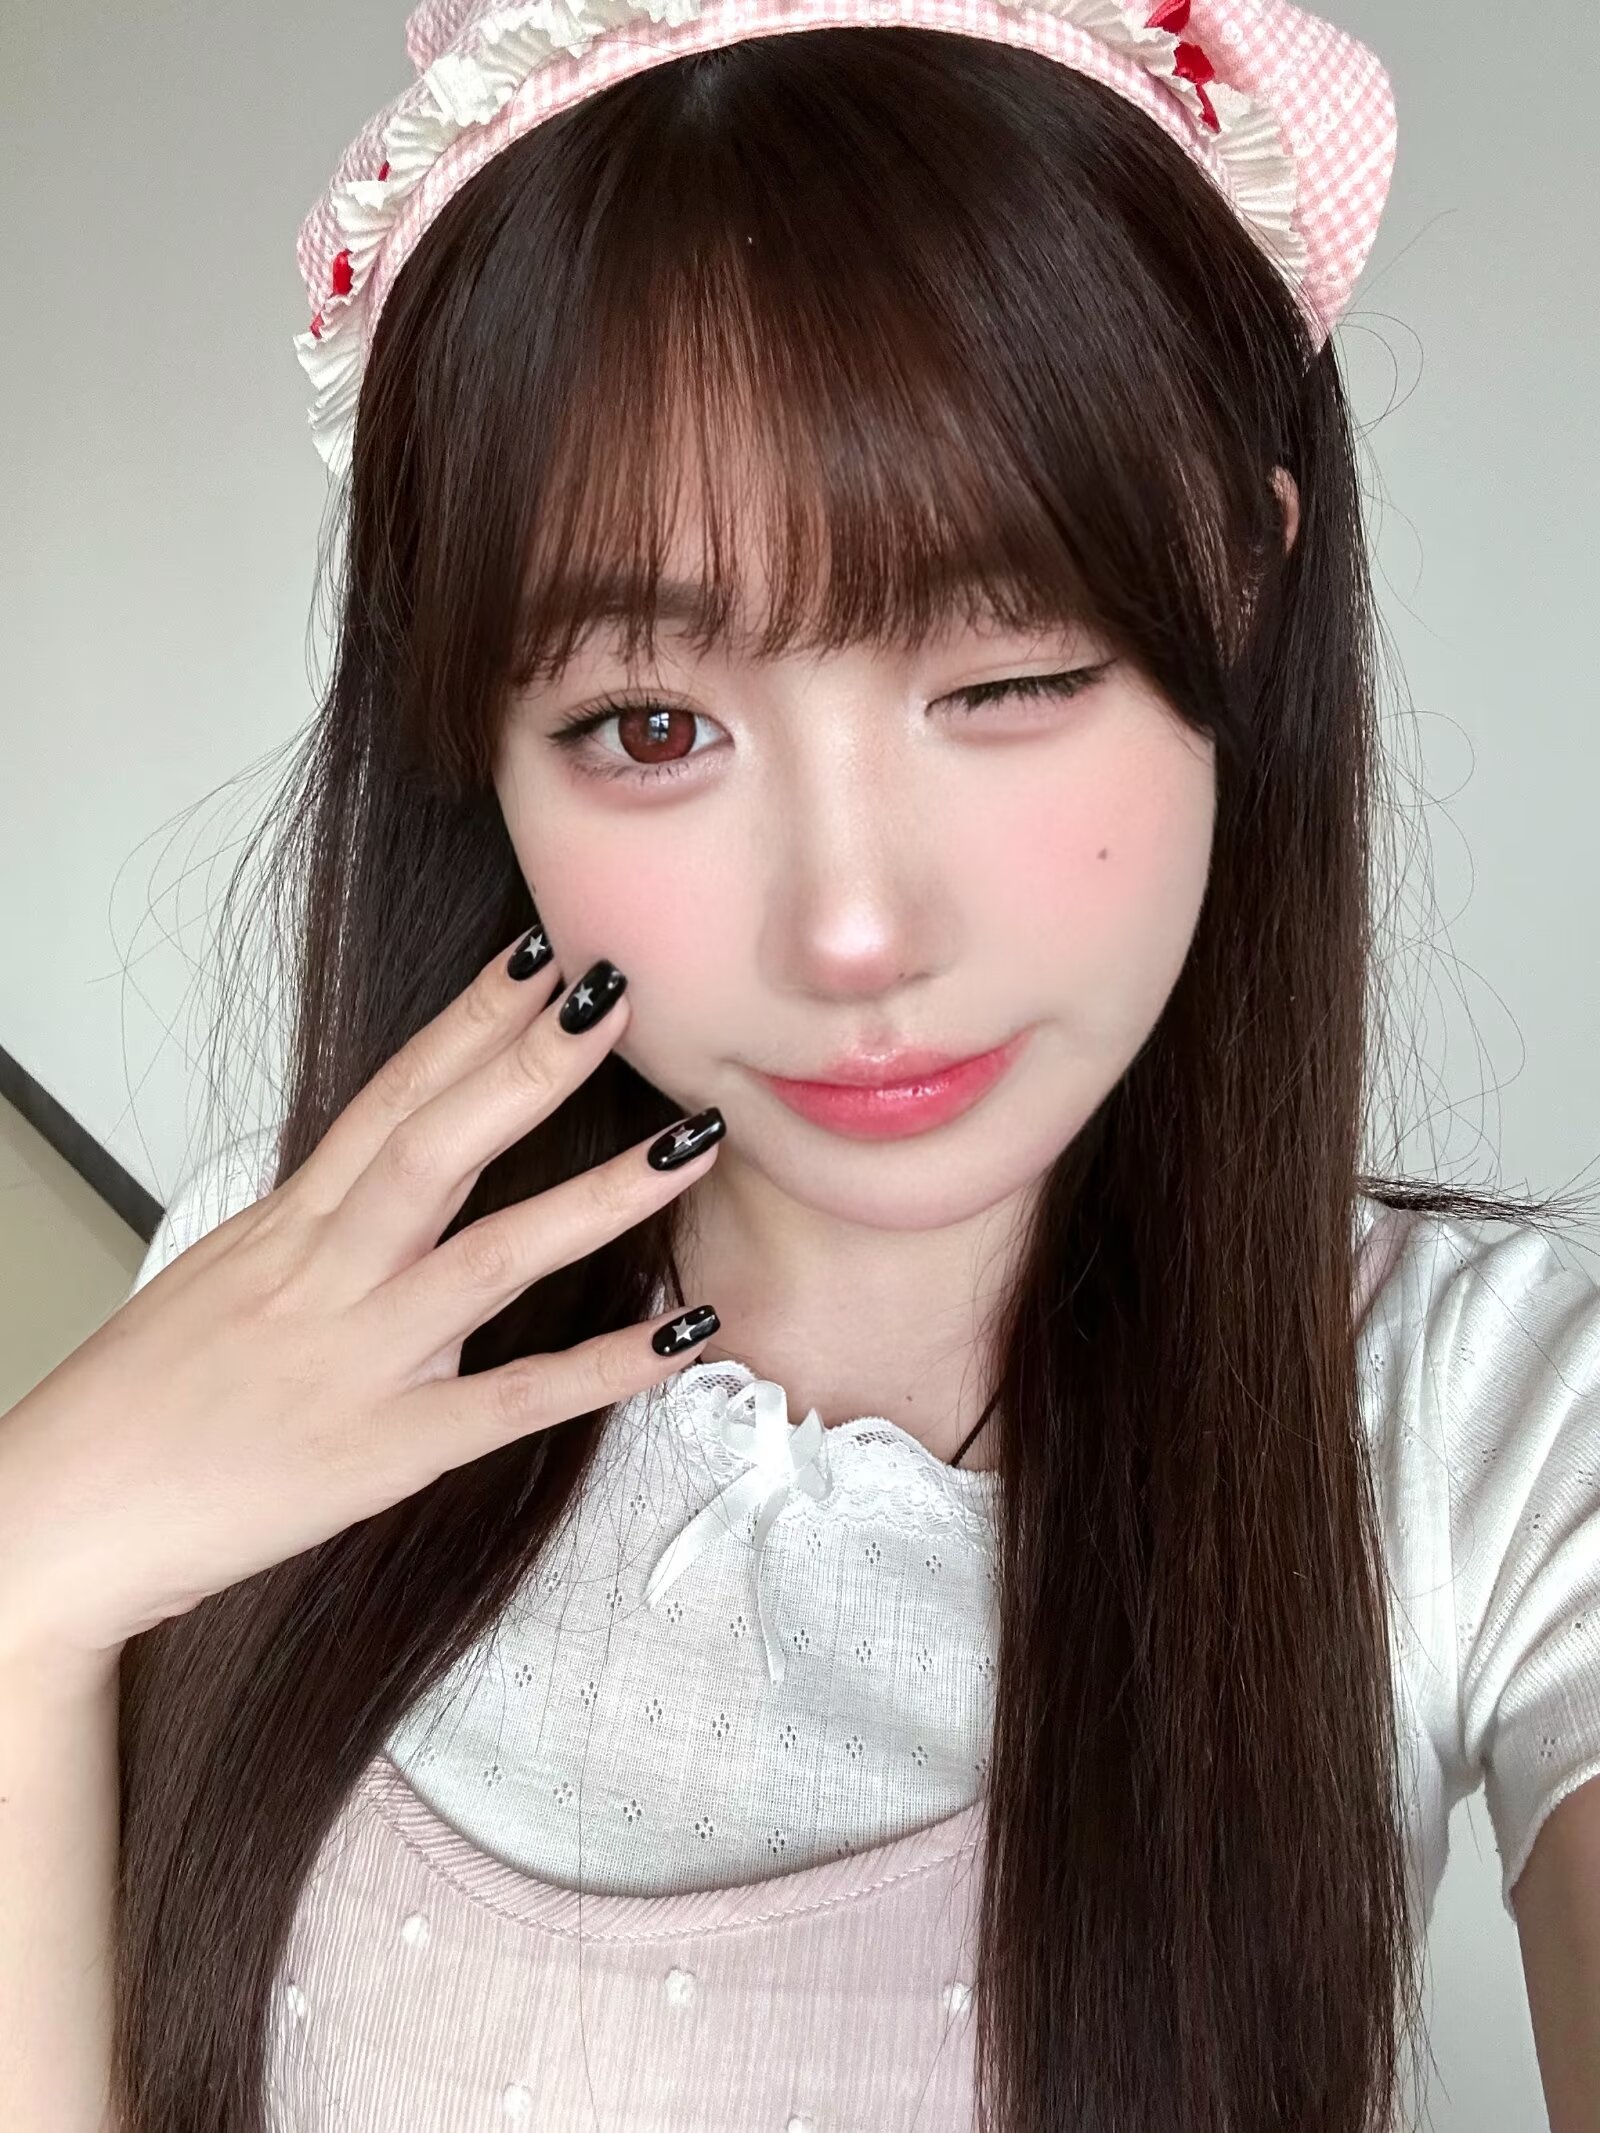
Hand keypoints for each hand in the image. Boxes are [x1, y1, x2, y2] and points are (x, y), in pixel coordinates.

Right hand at [0, 939, 724, 1683]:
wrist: (55, 1526)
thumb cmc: (133, 1405)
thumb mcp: (219, 1280)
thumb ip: (308, 1231)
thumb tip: (370, 1187)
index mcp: (287, 1226)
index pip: (391, 1098)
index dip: (470, 1021)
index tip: (541, 954)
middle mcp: (327, 1274)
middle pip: (439, 1144)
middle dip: (532, 1063)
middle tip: (618, 988)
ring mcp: (359, 1361)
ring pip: (494, 1257)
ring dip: (602, 1196)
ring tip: (694, 1142)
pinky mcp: (384, 1455)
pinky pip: (514, 1402)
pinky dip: (606, 1368)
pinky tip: (686, 1332)